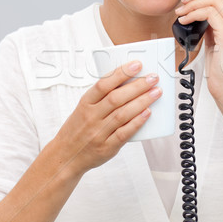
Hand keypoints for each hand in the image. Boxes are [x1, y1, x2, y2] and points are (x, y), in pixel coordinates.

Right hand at [55, 60, 161, 175]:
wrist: (66, 156)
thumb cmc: (78, 129)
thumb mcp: (83, 108)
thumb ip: (102, 97)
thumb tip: (128, 82)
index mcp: (85, 103)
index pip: (103, 84)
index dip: (121, 73)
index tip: (136, 65)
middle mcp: (91, 117)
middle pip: (116, 98)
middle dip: (137, 86)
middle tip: (153, 78)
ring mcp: (99, 133)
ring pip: (123, 114)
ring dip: (142, 101)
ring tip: (156, 92)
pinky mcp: (107, 147)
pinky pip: (124, 133)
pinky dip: (137, 122)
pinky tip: (147, 113)